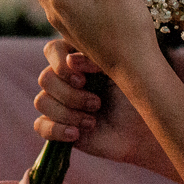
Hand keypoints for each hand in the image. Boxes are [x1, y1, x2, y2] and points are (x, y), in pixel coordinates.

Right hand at [34, 39, 174, 175]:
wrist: (143, 132)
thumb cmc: (137, 97)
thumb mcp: (122, 73)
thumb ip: (97, 60)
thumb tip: (71, 61)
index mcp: (80, 60)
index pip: (53, 50)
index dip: (60, 63)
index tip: (85, 78)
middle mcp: (66, 79)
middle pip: (45, 79)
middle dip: (71, 95)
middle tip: (97, 103)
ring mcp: (60, 103)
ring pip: (41, 101)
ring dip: (67, 113)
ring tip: (92, 121)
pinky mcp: (58, 126)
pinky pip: (40, 125)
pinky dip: (57, 130)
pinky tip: (76, 134)